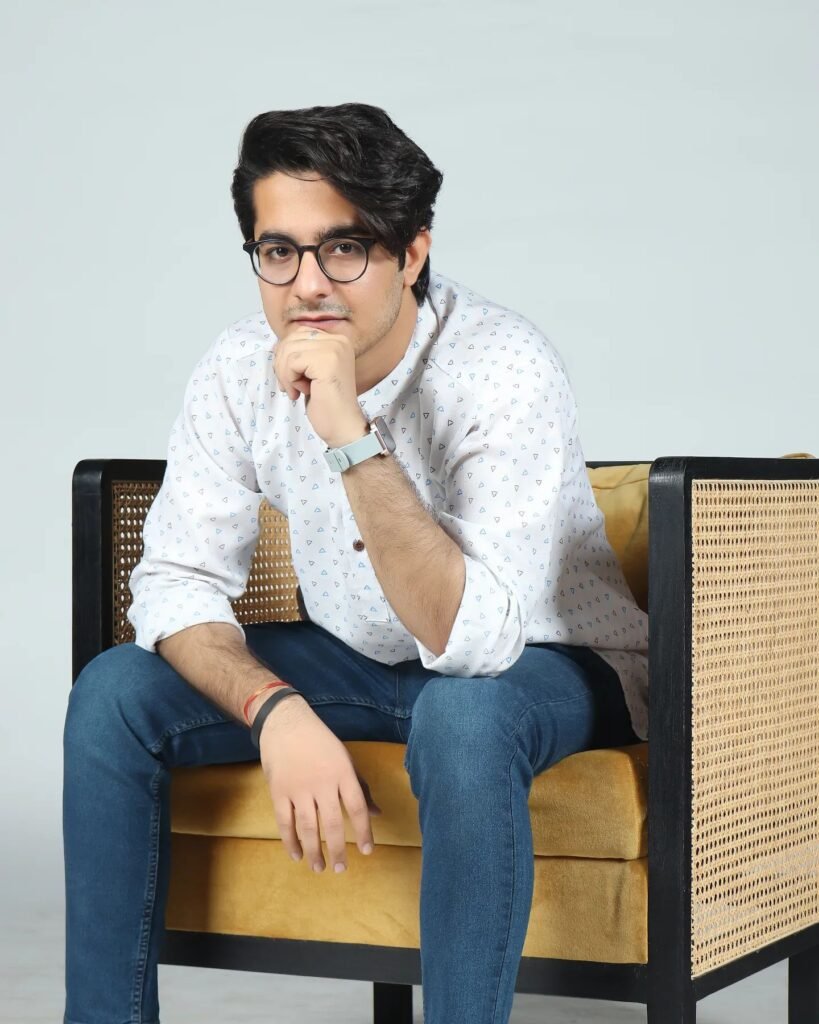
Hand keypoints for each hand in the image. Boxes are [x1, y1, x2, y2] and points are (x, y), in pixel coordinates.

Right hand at [255, 694, 381, 872]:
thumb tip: (376, 812)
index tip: (367, 851)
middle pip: (333, 823)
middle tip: (341, 869)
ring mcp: (298, 788)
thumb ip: (360, 786)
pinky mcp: (278, 791)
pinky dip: (290, 841)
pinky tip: (297, 855)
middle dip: (337, 850)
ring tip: (319, 868)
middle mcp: (322, 782)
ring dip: (314, 851)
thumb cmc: (320, 741)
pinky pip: (285, 822)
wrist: (286, 723)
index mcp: (343, 772)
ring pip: (308, 827)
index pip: (357, 807)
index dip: (364, 831)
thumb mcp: (345, 758)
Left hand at [273, 324, 368, 447]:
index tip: (292, 378)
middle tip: (290, 386)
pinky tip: (301, 393)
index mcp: (337, 340)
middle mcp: (339, 340)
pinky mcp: (327, 361)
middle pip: (291, 339)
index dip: (287, 355)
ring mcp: (335, 349)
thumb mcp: (311, 370)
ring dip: (285, 374)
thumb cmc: (325, 403)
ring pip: (289, 350)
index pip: (298, 333)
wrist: (342, 426)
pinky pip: (292, 362)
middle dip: (282, 364)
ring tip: (297, 390)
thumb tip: (277, 345)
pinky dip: (290, 380)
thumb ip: (301, 353)